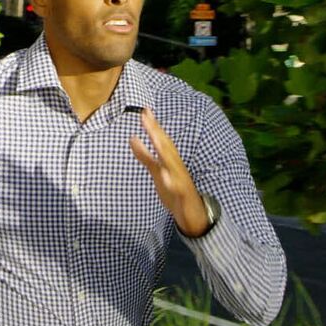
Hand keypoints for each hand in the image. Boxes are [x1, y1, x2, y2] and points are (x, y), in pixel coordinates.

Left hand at [130, 108, 209, 236]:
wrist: (193, 214)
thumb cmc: (174, 190)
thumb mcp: (156, 171)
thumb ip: (145, 156)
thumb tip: (132, 138)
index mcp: (170, 161)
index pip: (161, 140)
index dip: (152, 126)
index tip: (144, 110)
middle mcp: (177, 167)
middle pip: (166, 147)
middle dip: (156, 132)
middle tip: (146, 116)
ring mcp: (181, 180)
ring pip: (173, 164)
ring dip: (164, 151)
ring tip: (155, 139)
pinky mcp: (183, 195)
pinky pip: (178, 188)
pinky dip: (173, 182)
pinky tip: (165, 177)